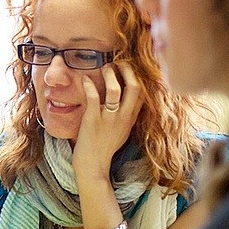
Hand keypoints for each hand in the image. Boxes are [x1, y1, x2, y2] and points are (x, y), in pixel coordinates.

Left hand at [75, 61, 143, 181]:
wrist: (94, 166)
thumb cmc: (105, 147)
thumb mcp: (123, 130)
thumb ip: (127, 114)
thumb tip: (126, 98)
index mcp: (131, 118)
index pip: (144, 93)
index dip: (140, 77)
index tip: (131, 67)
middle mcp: (123, 116)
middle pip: (135, 87)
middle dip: (127, 70)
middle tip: (118, 62)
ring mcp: (108, 118)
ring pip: (114, 90)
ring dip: (109, 75)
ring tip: (104, 67)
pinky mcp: (92, 120)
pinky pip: (93, 98)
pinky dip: (89, 85)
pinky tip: (85, 78)